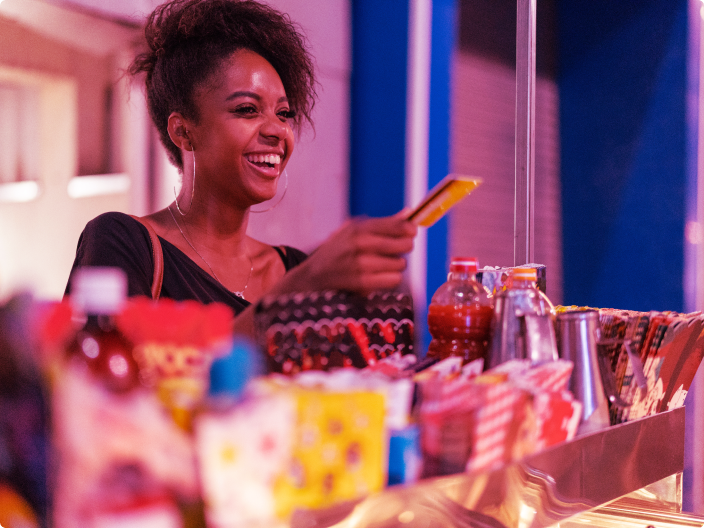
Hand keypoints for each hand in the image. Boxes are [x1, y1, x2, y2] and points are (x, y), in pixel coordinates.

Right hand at [295, 213, 417, 293]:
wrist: (313, 276)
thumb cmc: (336, 252)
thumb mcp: (353, 231)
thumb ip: (383, 224)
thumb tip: (409, 213)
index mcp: (361, 227)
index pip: (399, 225)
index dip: (410, 229)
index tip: (411, 233)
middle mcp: (362, 243)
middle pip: (405, 244)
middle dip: (403, 248)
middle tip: (394, 251)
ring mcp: (362, 263)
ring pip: (401, 264)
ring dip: (395, 266)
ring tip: (381, 265)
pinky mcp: (363, 282)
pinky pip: (394, 279)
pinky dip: (390, 279)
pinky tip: (378, 277)